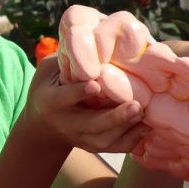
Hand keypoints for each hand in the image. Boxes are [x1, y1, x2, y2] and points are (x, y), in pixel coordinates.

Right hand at [19, 57, 147, 154]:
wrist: (43, 125)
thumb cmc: (51, 86)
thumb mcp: (50, 70)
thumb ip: (68, 60)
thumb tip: (93, 39)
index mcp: (50, 102)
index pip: (64, 98)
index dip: (78, 93)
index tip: (95, 85)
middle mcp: (65, 124)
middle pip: (90, 125)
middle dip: (114, 117)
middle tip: (136, 106)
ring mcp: (79, 139)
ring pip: (103, 140)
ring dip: (126, 129)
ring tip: (144, 114)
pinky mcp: (92, 146)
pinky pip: (113, 148)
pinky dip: (131, 140)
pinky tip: (145, 126)